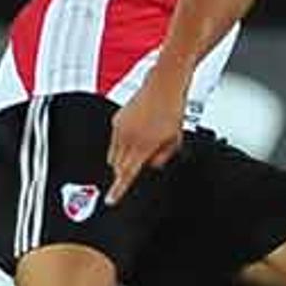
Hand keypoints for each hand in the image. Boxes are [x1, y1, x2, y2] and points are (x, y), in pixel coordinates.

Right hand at [106, 74, 188, 205]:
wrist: (164, 86)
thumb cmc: (172, 110)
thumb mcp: (175, 140)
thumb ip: (161, 158)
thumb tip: (151, 165)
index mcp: (143, 146)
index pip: (127, 174)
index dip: (118, 190)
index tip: (111, 200)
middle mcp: (128, 138)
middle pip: (117, 166)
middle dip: (125, 170)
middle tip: (141, 162)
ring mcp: (120, 128)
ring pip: (113, 154)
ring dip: (123, 157)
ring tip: (142, 143)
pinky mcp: (116, 119)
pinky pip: (114, 139)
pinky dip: (122, 143)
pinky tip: (139, 132)